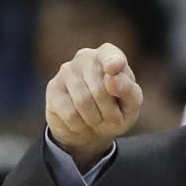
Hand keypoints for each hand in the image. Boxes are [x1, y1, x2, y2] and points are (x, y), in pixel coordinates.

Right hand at [45, 43, 142, 170]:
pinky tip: (81, 122)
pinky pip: (69, 113)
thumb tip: (111, 78)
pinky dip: (80, 125)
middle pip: (99, 89)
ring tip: (98, 120)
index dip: (113, 63)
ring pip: (83, 102)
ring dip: (95, 119)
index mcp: (108, 55)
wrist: (92, 130)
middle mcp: (85, 57)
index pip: (111, 56)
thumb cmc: (118, 109)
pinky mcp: (53, 88)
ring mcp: (66, 71)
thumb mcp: (131, 103)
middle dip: (110, 111)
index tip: (112, 70)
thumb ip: (128, 89)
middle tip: (114, 119)